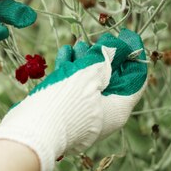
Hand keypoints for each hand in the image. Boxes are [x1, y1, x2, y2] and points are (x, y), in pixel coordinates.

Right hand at [0, 30, 146, 170]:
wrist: (34, 131)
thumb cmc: (68, 102)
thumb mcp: (91, 74)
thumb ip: (104, 59)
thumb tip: (115, 48)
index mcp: (118, 109)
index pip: (135, 80)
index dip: (133, 57)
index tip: (127, 38)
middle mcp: (104, 114)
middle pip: (111, 80)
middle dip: (104, 57)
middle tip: (99, 40)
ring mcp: (84, 116)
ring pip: (89, 83)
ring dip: (85, 61)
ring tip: (78, 44)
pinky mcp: (66, 114)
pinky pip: (73, 89)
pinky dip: (71, 71)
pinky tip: (66, 53)